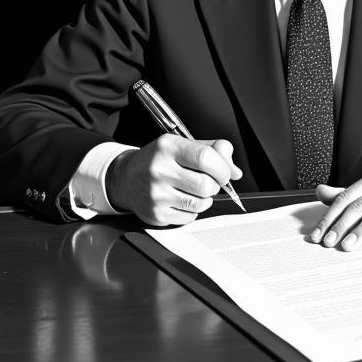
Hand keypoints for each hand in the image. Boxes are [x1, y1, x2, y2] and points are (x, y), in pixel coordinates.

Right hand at [105, 134, 241, 226]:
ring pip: (201, 203)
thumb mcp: (183, 144)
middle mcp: (159, 170)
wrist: (126, 178)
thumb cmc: (160, 159)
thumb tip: (236, 172)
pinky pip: (190, 217)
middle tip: (209, 181)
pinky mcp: (156, 215)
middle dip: (215, 185)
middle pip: (206, 185)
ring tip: (194, 190)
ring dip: (205, 198)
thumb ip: (213, 151)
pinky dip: (193, 210)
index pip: (205, 158)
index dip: (222, 167)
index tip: (224, 172)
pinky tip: (182, 200)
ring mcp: (156, 195)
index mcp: (168, 147)